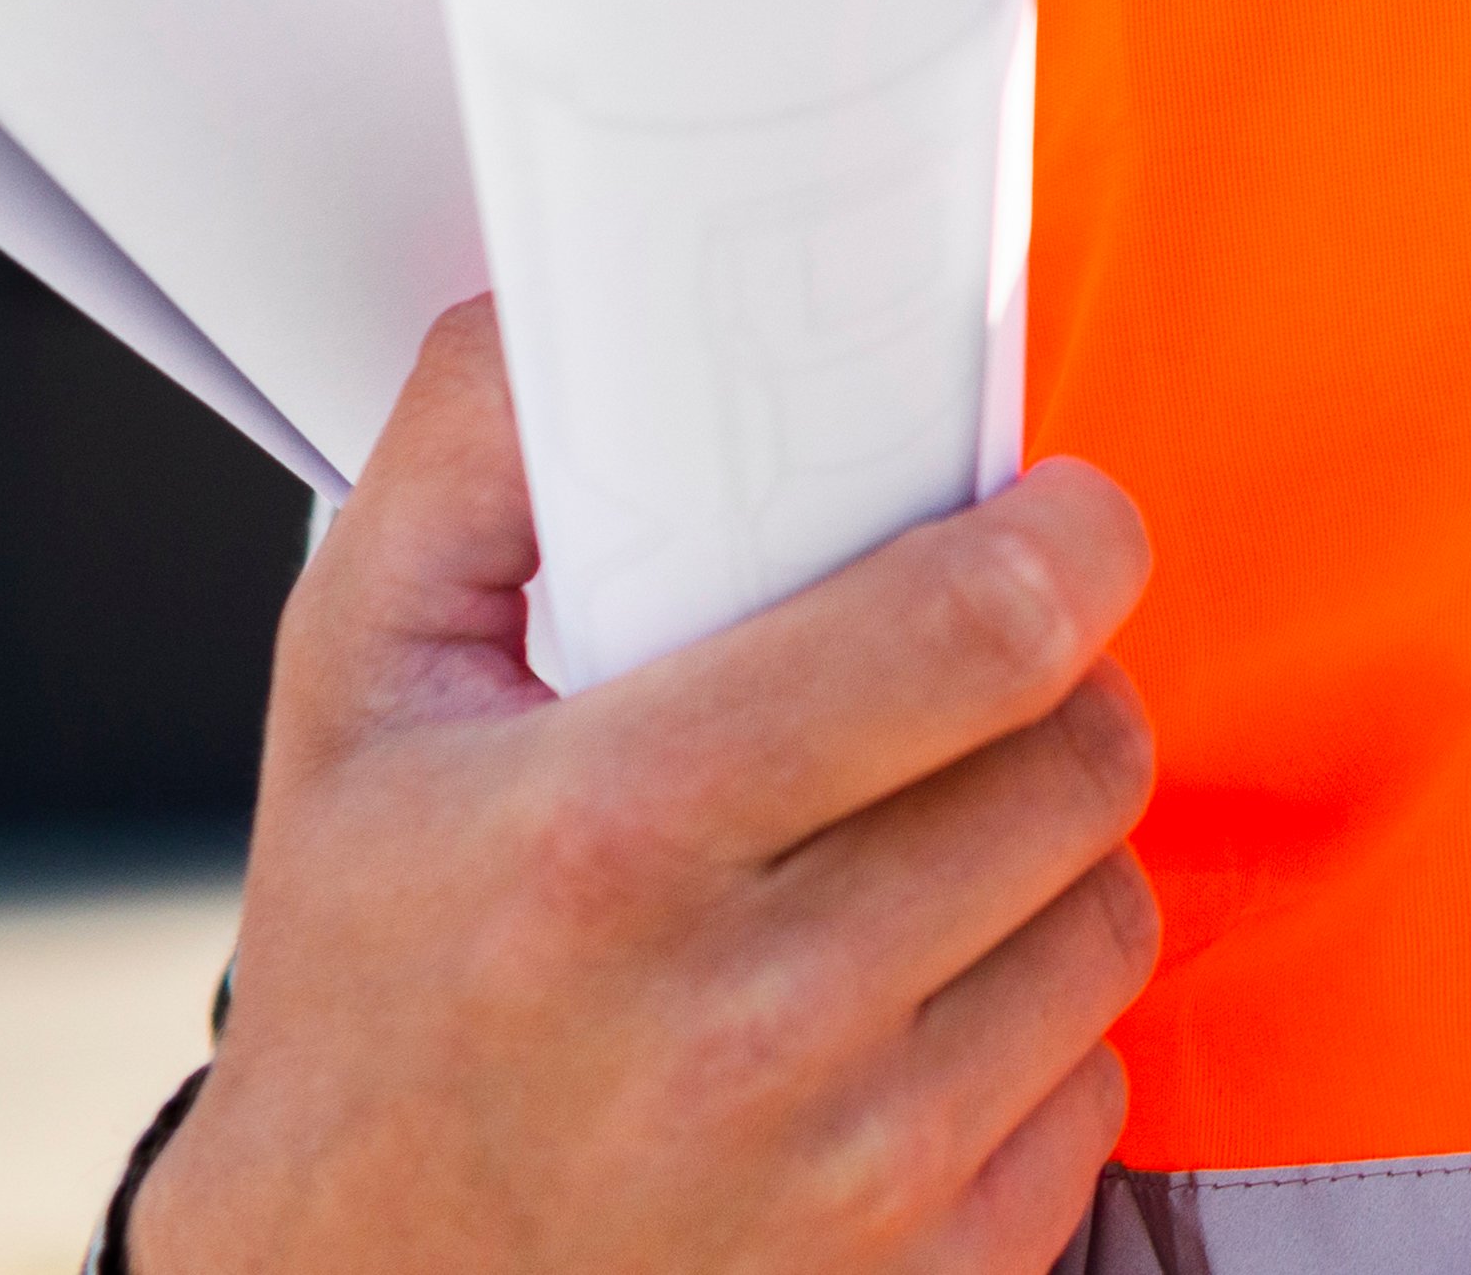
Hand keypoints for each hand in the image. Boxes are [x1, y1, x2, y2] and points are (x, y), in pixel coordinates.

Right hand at [132, 304, 1158, 1274]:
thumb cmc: (368, 981)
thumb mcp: (361, 698)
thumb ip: (471, 465)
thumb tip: (578, 294)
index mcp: (611, 839)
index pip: (976, 631)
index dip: (1066, 541)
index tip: (1063, 519)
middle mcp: (741, 1024)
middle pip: (1077, 764)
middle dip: (1053, 695)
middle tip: (973, 689)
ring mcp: (844, 1176)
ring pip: (1109, 921)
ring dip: (1047, 868)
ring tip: (912, 861)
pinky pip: (1096, 1088)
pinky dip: (1029, 1041)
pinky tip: (902, 1024)